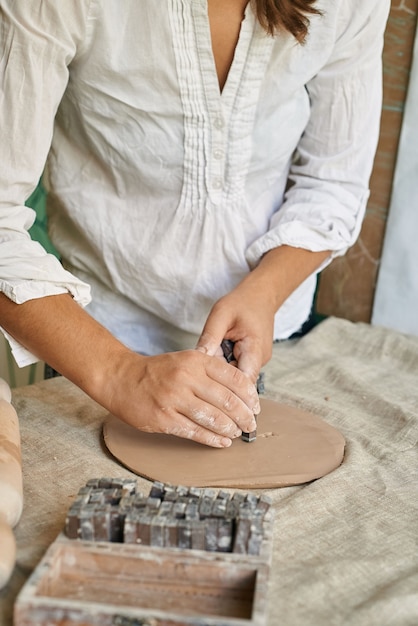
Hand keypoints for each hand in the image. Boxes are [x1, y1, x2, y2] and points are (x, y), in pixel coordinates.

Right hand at [105, 348, 258, 447]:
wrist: (121, 378)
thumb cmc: (157, 371)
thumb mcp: (185, 360)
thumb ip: (210, 371)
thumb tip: (241, 393)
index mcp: (196, 360)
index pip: (234, 378)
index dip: (249, 395)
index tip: (256, 406)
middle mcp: (186, 378)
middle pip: (227, 401)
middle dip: (244, 416)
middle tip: (250, 424)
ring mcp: (174, 399)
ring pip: (213, 418)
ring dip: (230, 429)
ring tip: (236, 433)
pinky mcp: (164, 419)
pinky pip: (195, 432)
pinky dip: (212, 439)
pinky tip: (221, 442)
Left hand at [196, 245, 330, 380]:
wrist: (261, 295)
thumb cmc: (242, 302)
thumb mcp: (220, 314)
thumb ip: (210, 337)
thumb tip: (196, 360)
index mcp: (254, 350)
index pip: (242, 382)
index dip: (223, 387)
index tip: (204, 382)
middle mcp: (259, 360)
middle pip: (236, 382)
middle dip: (218, 376)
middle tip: (203, 362)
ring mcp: (257, 361)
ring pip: (235, 376)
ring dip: (221, 368)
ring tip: (215, 350)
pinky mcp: (252, 359)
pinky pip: (236, 367)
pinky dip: (225, 362)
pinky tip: (220, 350)